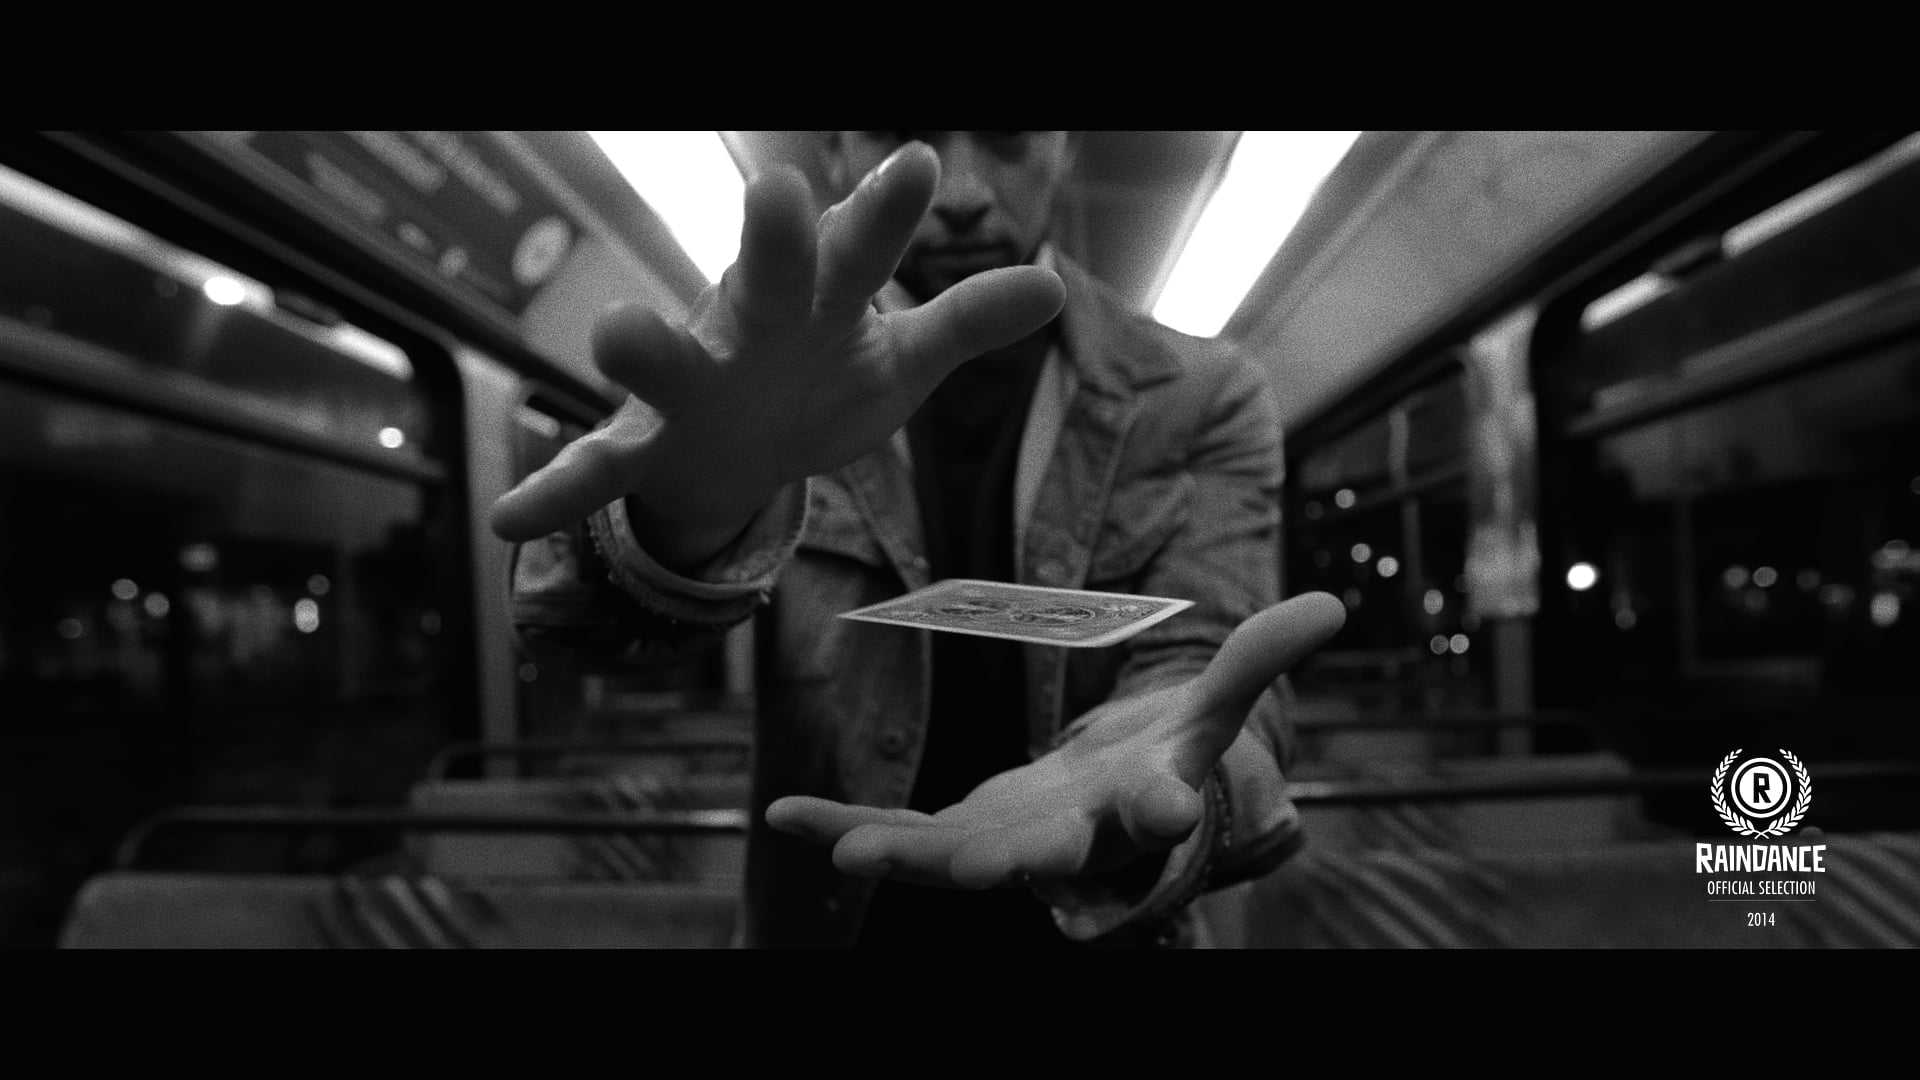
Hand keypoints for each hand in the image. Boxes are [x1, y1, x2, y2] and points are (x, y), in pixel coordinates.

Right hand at [488, 142, 1066, 564]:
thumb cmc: (819, 384)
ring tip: (614, 332)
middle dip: (772, 242)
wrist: (736, 456)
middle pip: (764, 281)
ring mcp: (688, 385)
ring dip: (641, 347)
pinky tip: (509, 519)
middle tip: (780, 194)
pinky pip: (597, 467)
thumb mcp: (897, 363)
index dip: (886, 216)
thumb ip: (961, 323)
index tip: (920, 166)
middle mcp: (747, 326)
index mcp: (817, 301)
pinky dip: (556, 491)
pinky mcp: (643, 444)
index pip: (859, 252)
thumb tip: (1048, 288)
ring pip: (664, 361)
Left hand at [765, 592, 1346, 893]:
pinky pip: (894, 837)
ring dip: (907, 857)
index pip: (1163, 819)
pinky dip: (840, 828)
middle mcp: (1074, 845)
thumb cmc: (1166, 762)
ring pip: (955, 861)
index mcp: (1143, 811)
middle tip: (989, 867)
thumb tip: (1333, 607)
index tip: (1173, 816)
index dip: (1167, 819)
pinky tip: (784, 814)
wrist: (1110, 815)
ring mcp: (1007, 847)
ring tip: (851, 850)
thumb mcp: (1210, 712)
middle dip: (1018, 861)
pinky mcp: (954, 839)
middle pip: (1050, 858)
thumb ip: (1258, 663)